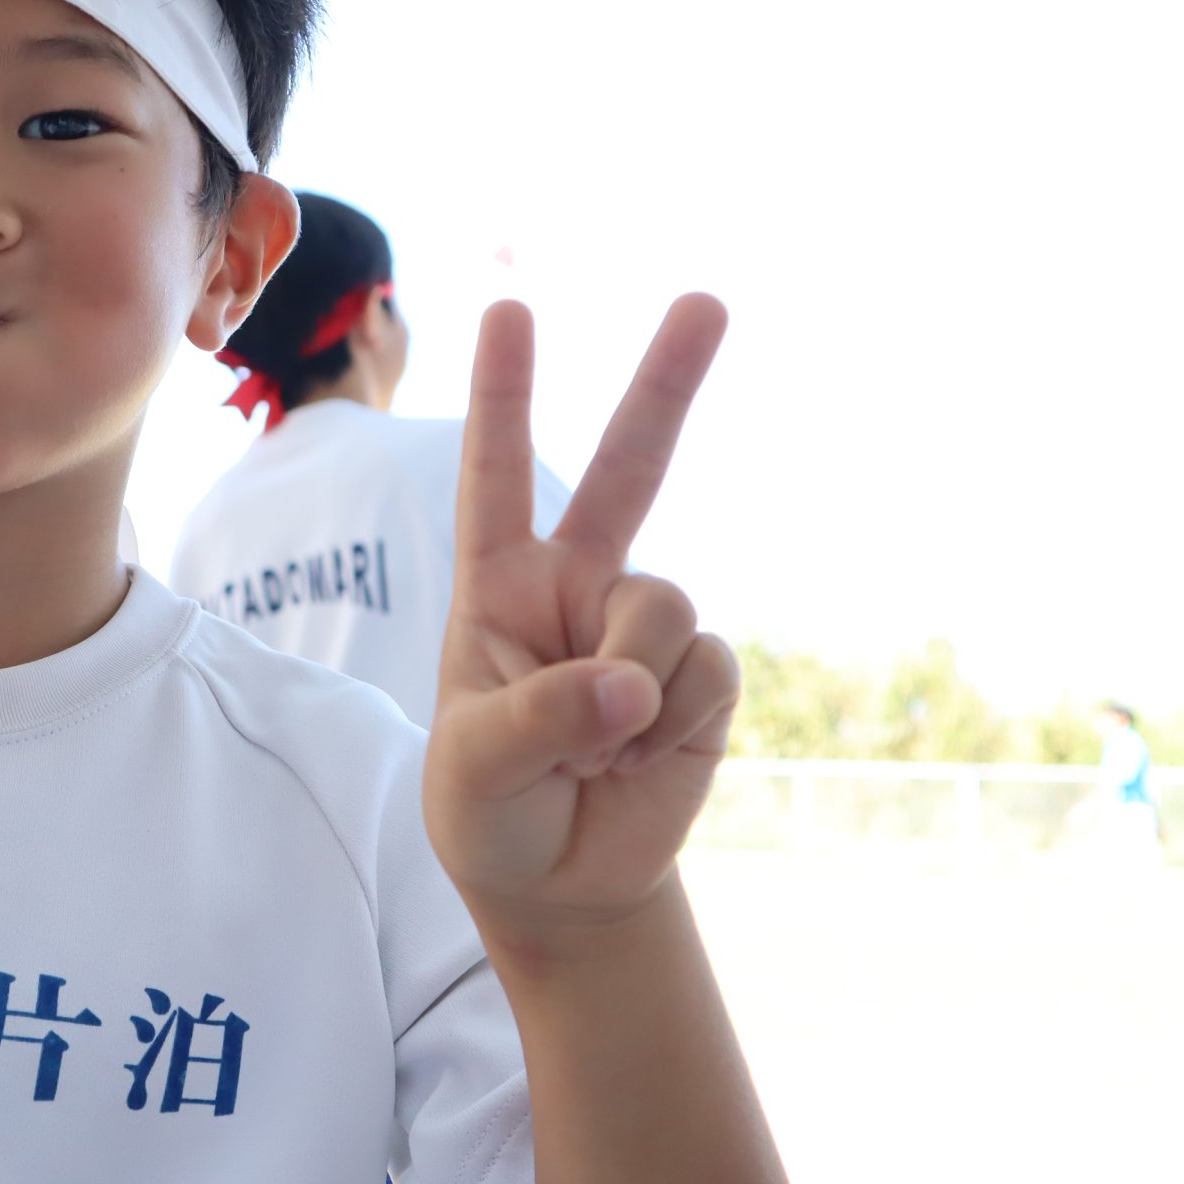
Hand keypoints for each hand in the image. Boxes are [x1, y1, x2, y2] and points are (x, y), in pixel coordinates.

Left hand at [423, 295, 738, 947]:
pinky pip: (706, 671)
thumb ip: (540, 717)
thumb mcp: (477, 771)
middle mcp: (576, 588)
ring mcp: (642, 628)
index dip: (504, 396)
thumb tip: (630, 686)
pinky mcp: (699, 677)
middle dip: (667, 385)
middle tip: (707, 300)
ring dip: (631, 684)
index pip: (496, 478)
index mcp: (499, 587)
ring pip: (663, 607)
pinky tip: (639, 762)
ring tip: (594, 750)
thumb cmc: (490, 811)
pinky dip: (674, 724)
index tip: (512, 310)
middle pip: (628, 470)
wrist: (561, 882)